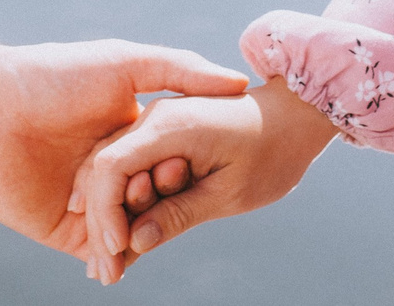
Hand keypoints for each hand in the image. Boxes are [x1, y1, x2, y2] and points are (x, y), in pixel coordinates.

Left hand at [0, 40, 248, 277]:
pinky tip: (125, 263)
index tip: (205, 173)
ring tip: (149, 243)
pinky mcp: (60, 228)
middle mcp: (110, 168)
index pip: (171, 163)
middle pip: (154, 202)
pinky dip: (113, 260)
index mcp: (128, 131)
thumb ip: (181, 69)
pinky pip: (97, 251)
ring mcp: (87, 201)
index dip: (188, 172)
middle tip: (180, 212)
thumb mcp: (126, 63)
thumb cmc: (55, 76)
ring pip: (129, 231)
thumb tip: (238, 84)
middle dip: (168, 213)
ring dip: (141, 241)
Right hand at [71, 76, 338, 282]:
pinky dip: (123, 204)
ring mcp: (156, 125)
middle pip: (103, 171)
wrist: (293, 116)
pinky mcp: (161, 137)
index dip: (105, 212)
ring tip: (109, 267)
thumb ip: (179, 214)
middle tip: (105, 276)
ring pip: (112, 172)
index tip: (116, 252)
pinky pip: (130, 169)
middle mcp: (154, 119)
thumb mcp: (229, 192)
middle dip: (101, 223)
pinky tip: (123, 241)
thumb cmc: (270, 153)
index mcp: (170, 125)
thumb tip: (136, 243)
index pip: (112, 167)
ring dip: (107, 217)